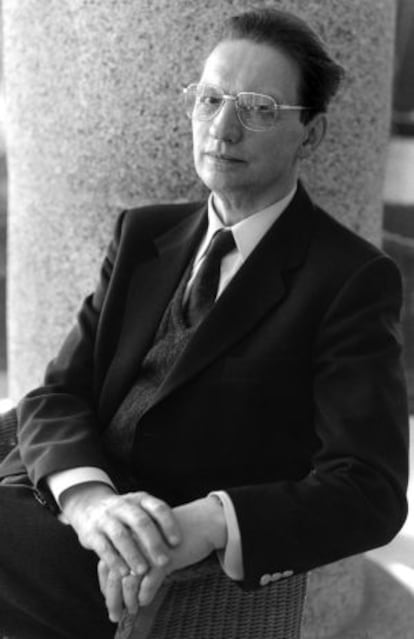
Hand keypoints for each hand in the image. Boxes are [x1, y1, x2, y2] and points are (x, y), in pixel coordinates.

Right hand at [61, 483, 180, 582]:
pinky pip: (103, 547)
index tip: (177, 542)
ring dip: (133, 553)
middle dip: (153, 543)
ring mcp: (106, 518)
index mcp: (140, 499)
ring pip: (121, 535)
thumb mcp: (141, 510)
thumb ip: (157, 523)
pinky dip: (114, 560)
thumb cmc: (126, 515)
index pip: (157, 508)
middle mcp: (123, 505)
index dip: (169, 524)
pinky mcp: (91, 532)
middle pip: (140, 521)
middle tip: (164, 561)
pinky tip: (123, 573)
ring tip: (143, 570)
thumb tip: (186, 543)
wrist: (89, 507)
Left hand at [98, 495, 227, 620]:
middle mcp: (135, 540)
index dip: (105, 583)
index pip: (107, 562)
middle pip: (115, 573)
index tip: (108, 597)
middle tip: (115, 614)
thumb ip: (137, 554)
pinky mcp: (165, 557)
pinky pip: (149, 582)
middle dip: (113, 597)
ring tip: (132, 609)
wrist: (201, 521)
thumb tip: (124, 582)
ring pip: (130, 580)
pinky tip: (145, 600)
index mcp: (129, 533)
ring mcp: (148, 549)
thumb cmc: (176, 532)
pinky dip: (146, 594)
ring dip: (128, 599)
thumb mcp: (152, 540)